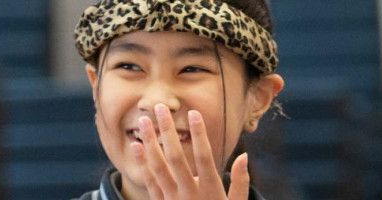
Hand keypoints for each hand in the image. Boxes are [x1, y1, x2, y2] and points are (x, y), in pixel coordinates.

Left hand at [133, 104, 251, 199]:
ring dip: (149, 143)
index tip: (193, 113)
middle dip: (167, 131)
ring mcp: (172, 199)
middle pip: (175, 157)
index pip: (203, 157)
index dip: (199, 134)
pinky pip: (149, 181)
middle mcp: (189, 193)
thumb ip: (241, 182)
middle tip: (160, 108)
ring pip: (158, 167)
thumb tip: (244, 157)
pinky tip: (137, 146)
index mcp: (211, 190)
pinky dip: (142, 163)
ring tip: (143, 121)